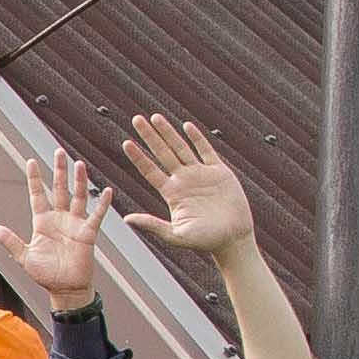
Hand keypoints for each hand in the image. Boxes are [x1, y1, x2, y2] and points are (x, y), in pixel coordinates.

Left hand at [0, 150, 109, 312]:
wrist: (65, 290)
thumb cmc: (45, 275)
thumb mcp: (24, 256)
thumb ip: (11, 240)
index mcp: (42, 222)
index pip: (37, 194)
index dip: (34, 178)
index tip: (31, 161)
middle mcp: (59, 219)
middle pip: (58, 189)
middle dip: (58, 171)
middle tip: (59, 152)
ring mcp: (74, 224)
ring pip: (77, 197)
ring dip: (78, 181)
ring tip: (79, 164)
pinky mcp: (88, 233)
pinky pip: (96, 216)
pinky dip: (102, 204)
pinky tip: (106, 190)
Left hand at [118, 110, 257, 263]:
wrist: (233, 239)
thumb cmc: (205, 241)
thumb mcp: (175, 234)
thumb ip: (152, 224)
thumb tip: (126, 219)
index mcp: (172, 194)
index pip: (150, 170)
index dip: (138, 156)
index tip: (126, 142)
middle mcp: (184, 180)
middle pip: (162, 153)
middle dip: (149, 136)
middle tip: (136, 119)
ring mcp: (201, 174)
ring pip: (181, 147)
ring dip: (168, 132)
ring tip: (155, 117)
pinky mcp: (219, 172)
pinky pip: (206, 151)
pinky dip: (197, 138)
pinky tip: (186, 126)